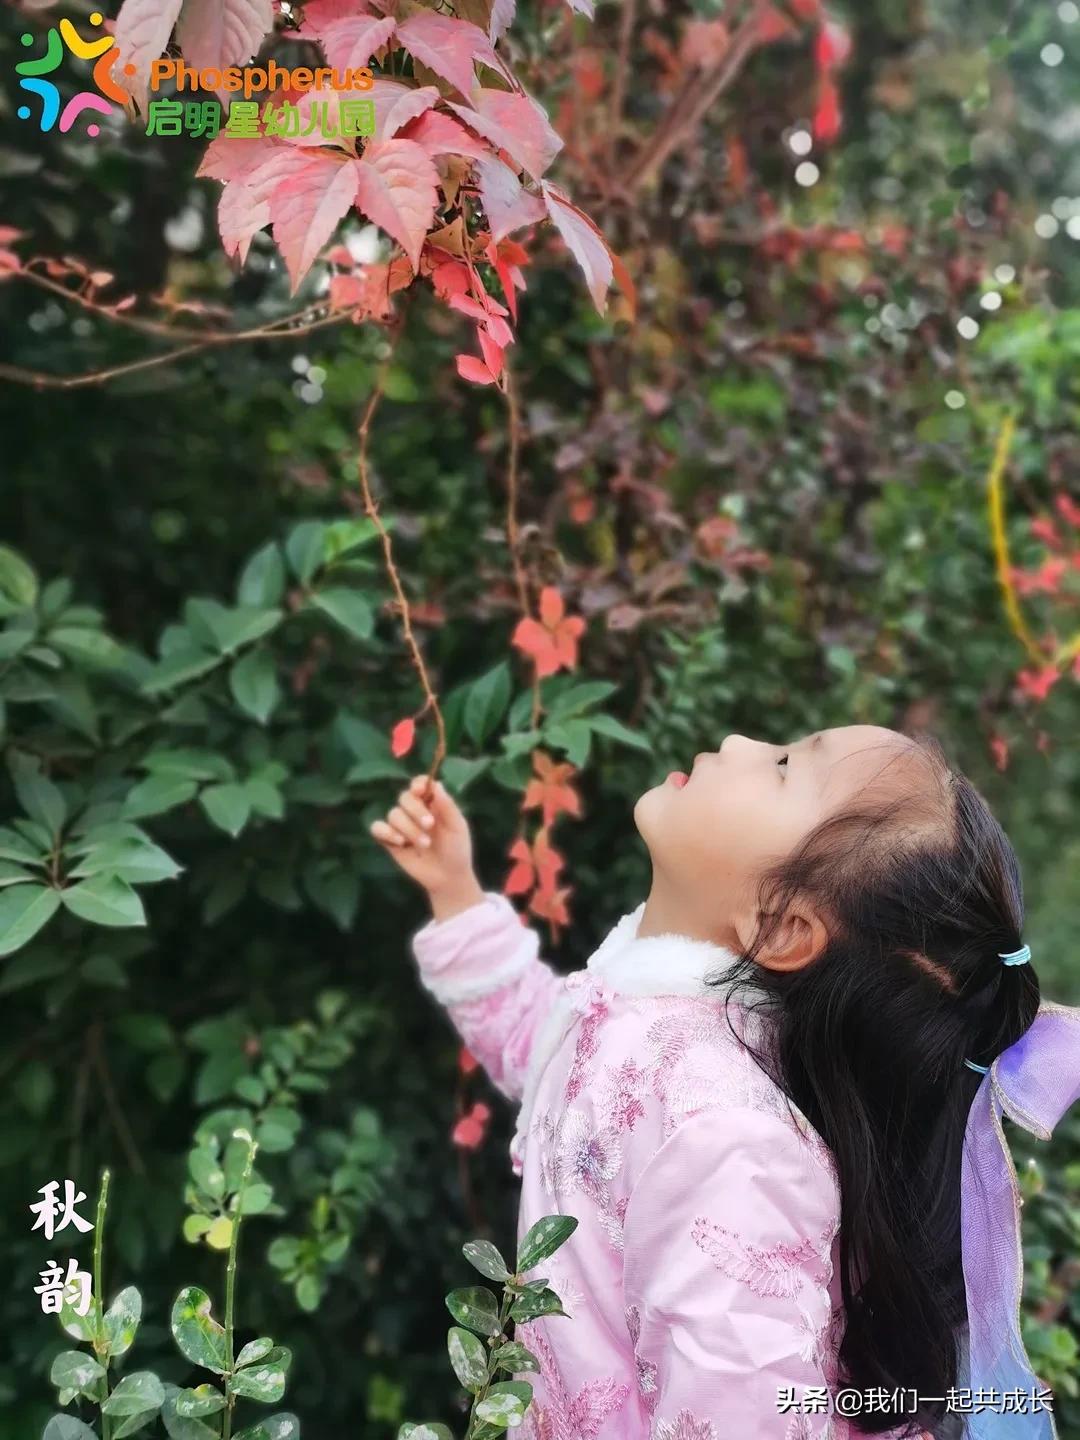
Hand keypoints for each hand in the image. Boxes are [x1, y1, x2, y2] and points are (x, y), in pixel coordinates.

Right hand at [370, 775, 482, 917]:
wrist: (447, 877)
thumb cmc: (457, 849)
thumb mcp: (457, 826)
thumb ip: (447, 805)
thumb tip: (436, 784)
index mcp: (432, 803)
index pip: (420, 784)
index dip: (418, 784)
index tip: (420, 791)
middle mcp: (415, 811)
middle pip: (404, 797)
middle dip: (416, 810)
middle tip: (430, 825)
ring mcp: (401, 825)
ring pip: (393, 814)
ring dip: (409, 829)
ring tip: (424, 845)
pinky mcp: (389, 840)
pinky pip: (377, 828)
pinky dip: (386, 832)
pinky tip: (400, 843)